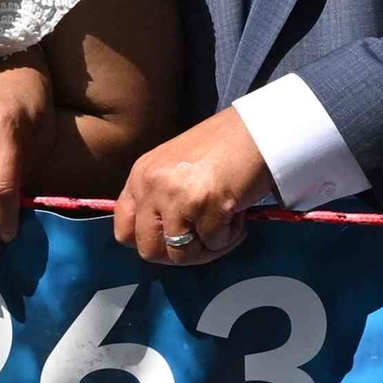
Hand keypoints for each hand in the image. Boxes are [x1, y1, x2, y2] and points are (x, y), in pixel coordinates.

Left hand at [114, 107, 276, 265]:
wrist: (259, 129)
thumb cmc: (223, 145)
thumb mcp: (175, 167)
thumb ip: (160, 198)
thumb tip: (162, 236)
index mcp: (140, 175)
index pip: (124, 230)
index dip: (149, 242)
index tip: (174, 239)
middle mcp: (152, 186)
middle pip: (149, 250)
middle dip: (179, 253)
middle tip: (203, 240)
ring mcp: (177, 196)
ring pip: (182, 254)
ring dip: (207, 248)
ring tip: (226, 224)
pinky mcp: (206, 205)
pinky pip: (214, 243)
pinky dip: (230, 236)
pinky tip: (239, 213)